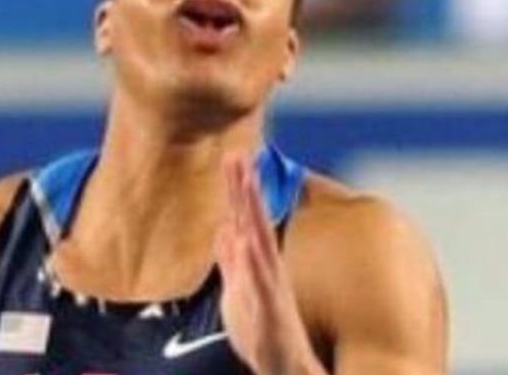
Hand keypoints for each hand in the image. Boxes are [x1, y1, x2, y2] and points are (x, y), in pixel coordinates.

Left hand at [214, 158, 321, 374]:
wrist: (284, 371)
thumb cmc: (262, 335)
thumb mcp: (237, 292)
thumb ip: (230, 262)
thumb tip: (223, 229)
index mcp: (254, 266)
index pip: (244, 220)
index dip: (237, 190)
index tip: (233, 157)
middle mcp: (264, 271)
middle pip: (253, 222)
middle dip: (245, 188)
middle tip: (239, 154)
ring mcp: (269, 290)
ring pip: (260, 244)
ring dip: (253, 213)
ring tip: (246, 183)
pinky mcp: (271, 313)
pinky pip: (263, 283)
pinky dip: (255, 261)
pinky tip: (248, 239)